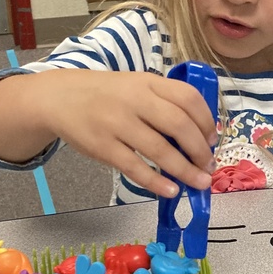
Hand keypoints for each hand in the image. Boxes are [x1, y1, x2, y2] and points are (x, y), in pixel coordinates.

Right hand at [34, 69, 216, 197]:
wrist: (60, 98)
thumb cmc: (106, 95)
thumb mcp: (136, 86)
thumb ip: (164, 103)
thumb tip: (199, 135)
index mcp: (148, 82)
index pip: (187, 98)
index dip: (206, 121)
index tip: (213, 139)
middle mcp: (134, 100)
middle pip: (178, 124)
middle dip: (200, 149)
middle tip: (209, 166)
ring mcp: (117, 123)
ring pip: (159, 149)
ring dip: (185, 169)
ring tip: (199, 183)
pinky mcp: (102, 146)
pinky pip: (135, 167)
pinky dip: (156, 182)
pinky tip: (171, 191)